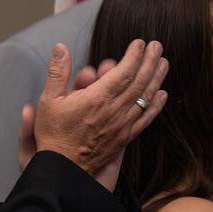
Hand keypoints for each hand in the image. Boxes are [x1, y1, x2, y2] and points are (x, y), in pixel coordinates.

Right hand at [32, 41, 167, 190]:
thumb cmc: (54, 133)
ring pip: (145, 97)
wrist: (63, 167)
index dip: (134, 55)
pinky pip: (146, 118)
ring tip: (164, 62)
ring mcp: (123, 124)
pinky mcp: (126, 136)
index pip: (123, 71)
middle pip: (139, 81)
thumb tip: (61, 48)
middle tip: (157, 46)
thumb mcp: (48, 99)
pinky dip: (156, 105)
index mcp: (97, 98)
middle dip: (150, 61)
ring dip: (156, 78)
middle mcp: (115, 110)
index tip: (140, 43)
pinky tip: (162, 94)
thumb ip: (58, 72)